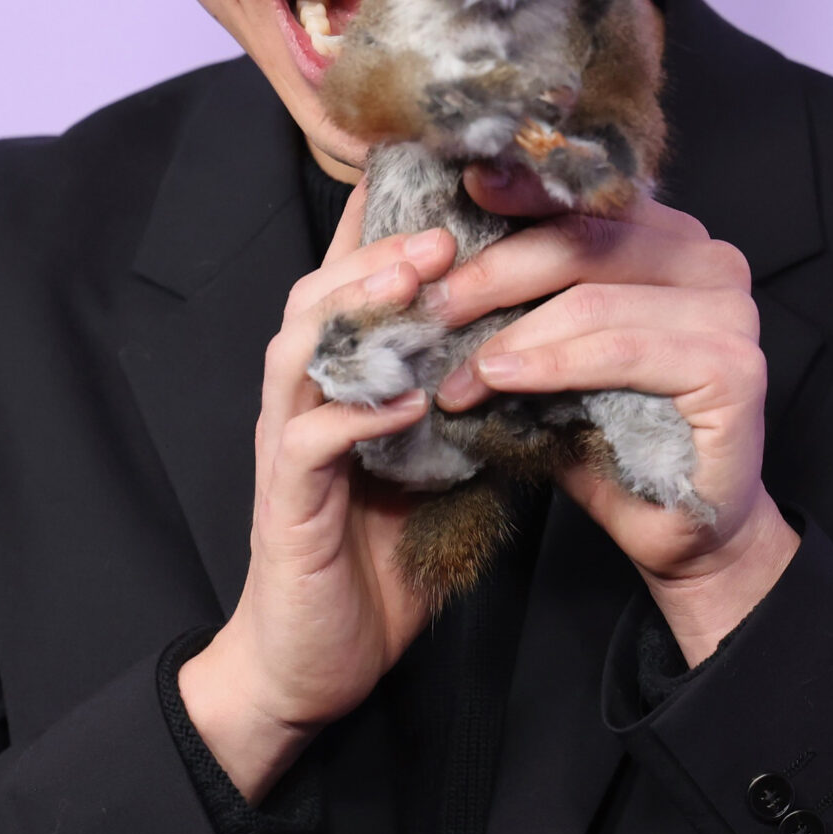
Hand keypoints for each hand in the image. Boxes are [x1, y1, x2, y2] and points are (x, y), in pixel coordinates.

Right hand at [176, 191, 456, 799]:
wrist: (315, 660)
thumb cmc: (381, 554)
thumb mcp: (442, 461)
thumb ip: (471, 398)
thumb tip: (546, 344)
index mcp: (340, 378)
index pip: (355, 280)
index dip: (386, 222)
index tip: (441, 173)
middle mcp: (303, 397)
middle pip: (320, 291)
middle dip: (381, 251)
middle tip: (446, 228)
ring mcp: (286, 444)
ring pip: (303, 348)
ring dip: (361, 309)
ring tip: (423, 283)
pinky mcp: (286, 502)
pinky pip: (311, 441)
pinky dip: (358, 415)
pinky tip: (409, 401)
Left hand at [431, 166, 797, 662]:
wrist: (681, 530)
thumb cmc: (612, 436)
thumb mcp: (555, 352)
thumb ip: (522, 297)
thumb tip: (432, 254)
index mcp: (672, 239)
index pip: (587, 198)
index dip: (522, 190)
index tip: (459, 192)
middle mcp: (710, 260)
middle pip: (583, 239)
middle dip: (493, 272)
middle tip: (429, 307)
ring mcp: (731, 311)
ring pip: (593, 295)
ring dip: (510, 331)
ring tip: (456, 368)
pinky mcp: (732, 367)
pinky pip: (619, 349)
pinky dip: (551, 362)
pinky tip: (500, 377)